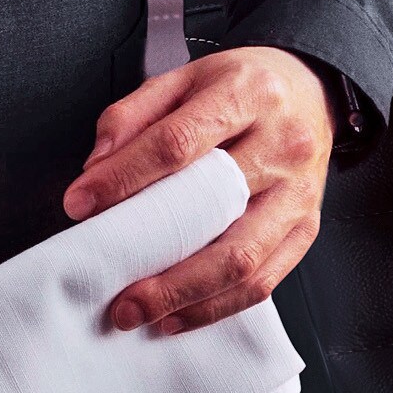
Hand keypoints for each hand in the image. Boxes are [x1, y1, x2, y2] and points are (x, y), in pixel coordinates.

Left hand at [66, 46, 335, 336]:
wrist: (313, 93)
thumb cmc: (243, 89)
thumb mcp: (185, 78)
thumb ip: (133, 114)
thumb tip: (96, 169)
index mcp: (249, 94)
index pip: (179, 143)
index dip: (124, 177)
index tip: (79, 204)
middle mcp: (284, 144)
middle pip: (215, 211)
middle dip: (156, 257)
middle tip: (110, 288)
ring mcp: (300, 192)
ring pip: (243, 258)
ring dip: (185, 295)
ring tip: (140, 313)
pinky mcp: (306, 228)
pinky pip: (265, 280)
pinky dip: (217, 306)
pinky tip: (179, 315)